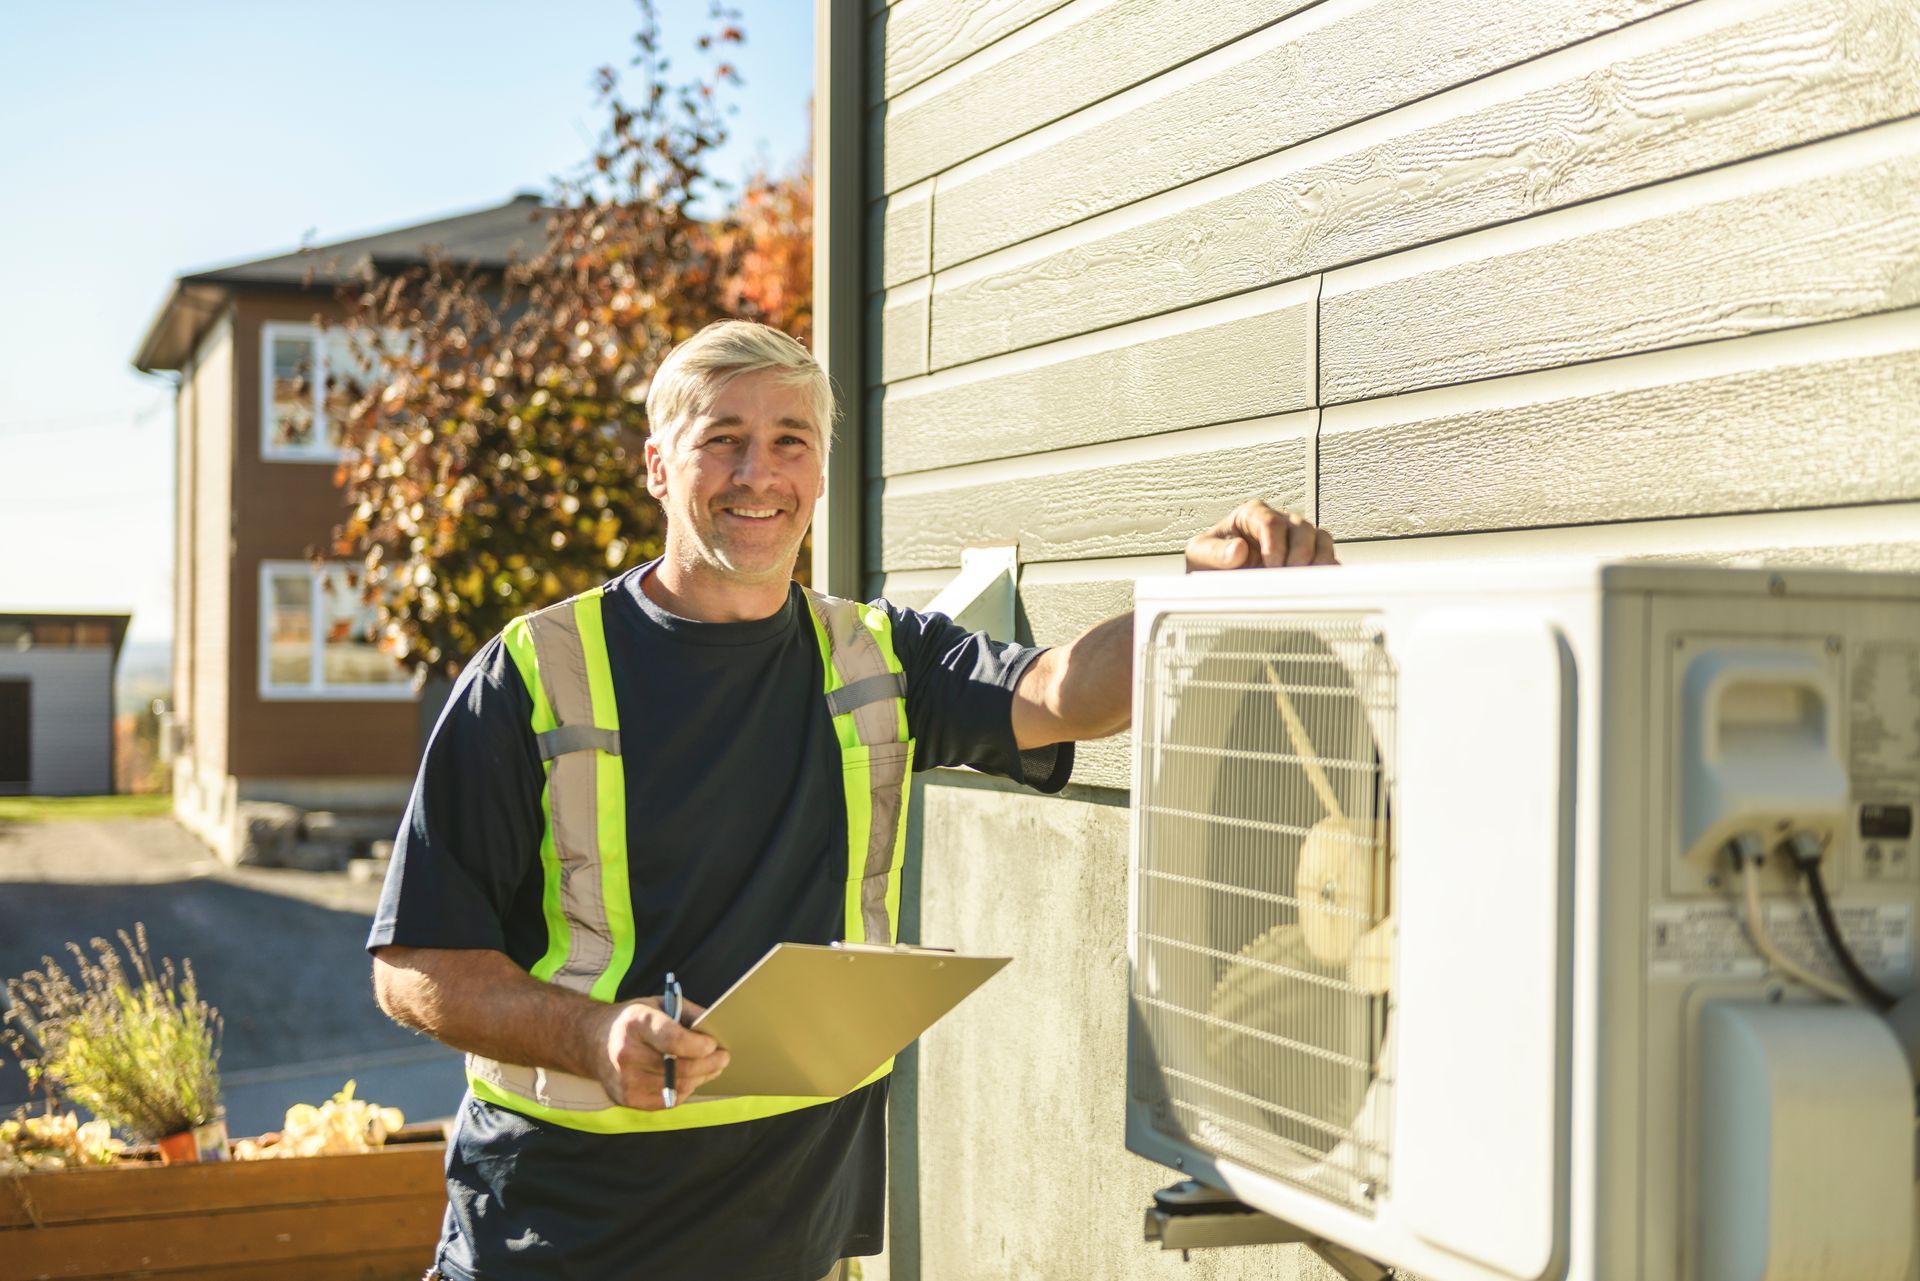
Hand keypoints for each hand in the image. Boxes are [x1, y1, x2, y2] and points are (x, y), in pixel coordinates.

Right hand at [588, 995, 729, 1109]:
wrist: (593, 1042)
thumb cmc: (634, 1021)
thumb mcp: (658, 1004)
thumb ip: (687, 1013)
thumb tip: (716, 1028)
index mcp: (635, 1023)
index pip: (672, 1040)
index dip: (698, 1045)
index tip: (714, 1044)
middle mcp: (626, 1053)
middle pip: (679, 1067)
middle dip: (708, 1064)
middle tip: (723, 1058)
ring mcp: (625, 1080)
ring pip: (677, 1086)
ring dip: (700, 1078)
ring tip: (712, 1068)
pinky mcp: (627, 1099)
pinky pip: (667, 1100)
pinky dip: (684, 1090)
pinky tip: (690, 1079)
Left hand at [1185, 500, 1335, 570]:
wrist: (1216, 578)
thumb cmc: (1210, 561)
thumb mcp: (1200, 555)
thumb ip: (1215, 552)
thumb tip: (1236, 550)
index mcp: (1251, 514)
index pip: (1270, 521)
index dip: (1274, 544)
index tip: (1271, 565)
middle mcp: (1278, 523)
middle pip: (1301, 528)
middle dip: (1298, 554)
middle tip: (1289, 576)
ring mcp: (1296, 538)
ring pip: (1320, 539)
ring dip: (1317, 561)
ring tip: (1305, 581)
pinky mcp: (1309, 556)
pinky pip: (1327, 557)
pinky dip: (1327, 570)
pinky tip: (1319, 584)